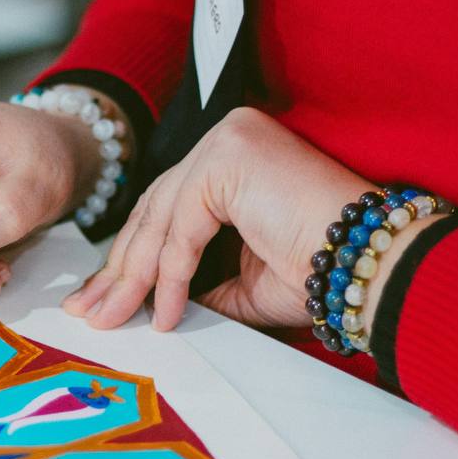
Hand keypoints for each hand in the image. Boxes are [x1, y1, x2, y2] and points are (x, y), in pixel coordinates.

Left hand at [63, 107, 377, 331]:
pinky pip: (182, 227)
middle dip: (118, 270)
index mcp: (231, 160)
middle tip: (89, 312)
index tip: (101, 299)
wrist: (368, 266)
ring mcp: (228, 143)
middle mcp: (227, 140)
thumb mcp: (239, 284)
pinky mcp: (229, 158)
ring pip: (160, 220)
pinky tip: (163, 313)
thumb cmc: (318, 274)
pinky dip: (168, 274)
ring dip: (131, 277)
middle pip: (153, 211)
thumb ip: (192, 283)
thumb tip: (146, 302)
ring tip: (111, 319)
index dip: (131, 258)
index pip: (165, 209)